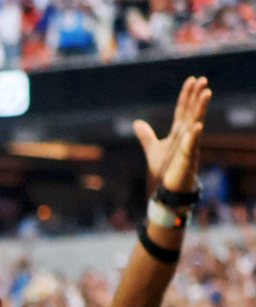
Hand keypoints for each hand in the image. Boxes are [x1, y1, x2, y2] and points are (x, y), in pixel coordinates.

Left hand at [135, 75, 210, 194]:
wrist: (168, 189)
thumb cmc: (166, 170)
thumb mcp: (153, 149)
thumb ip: (146, 136)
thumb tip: (136, 122)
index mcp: (179, 132)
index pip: (183, 110)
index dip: (186, 96)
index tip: (191, 80)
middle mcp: (186, 136)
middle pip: (192, 112)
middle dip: (197, 96)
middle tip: (203, 79)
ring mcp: (188, 146)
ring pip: (196, 124)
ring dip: (201, 109)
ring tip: (206, 93)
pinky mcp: (187, 159)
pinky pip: (191, 146)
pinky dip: (194, 137)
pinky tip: (198, 126)